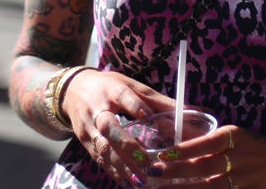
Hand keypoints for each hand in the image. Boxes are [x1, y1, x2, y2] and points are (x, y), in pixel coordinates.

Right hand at [61, 69, 176, 185]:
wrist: (72, 90)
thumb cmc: (108, 87)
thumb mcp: (130, 85)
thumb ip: (158, 101)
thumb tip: (193, 111)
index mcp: (111, 89)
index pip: (122, 96)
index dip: (134, 106)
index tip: (148, 117)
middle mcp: (97, 108)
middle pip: (109, 126)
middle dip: (127, 145)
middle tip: (147, 161)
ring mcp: (89, 127)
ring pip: (103, 148)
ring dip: (122, 166)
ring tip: (141, 181)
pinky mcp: (85, 141)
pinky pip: (99, 159)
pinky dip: (114, 173)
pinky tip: (129, 184)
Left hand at [152, 125, 265, 188]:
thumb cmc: (249, 146)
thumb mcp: (230, 136)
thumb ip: (203, 138)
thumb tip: (168, 133)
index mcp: (234, 138)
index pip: (206, 143)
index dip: (185, 149)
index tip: (163, 154)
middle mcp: (240, 159)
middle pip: (206, 168)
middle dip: (178, 172)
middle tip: (154, 173)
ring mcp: (246, 181)